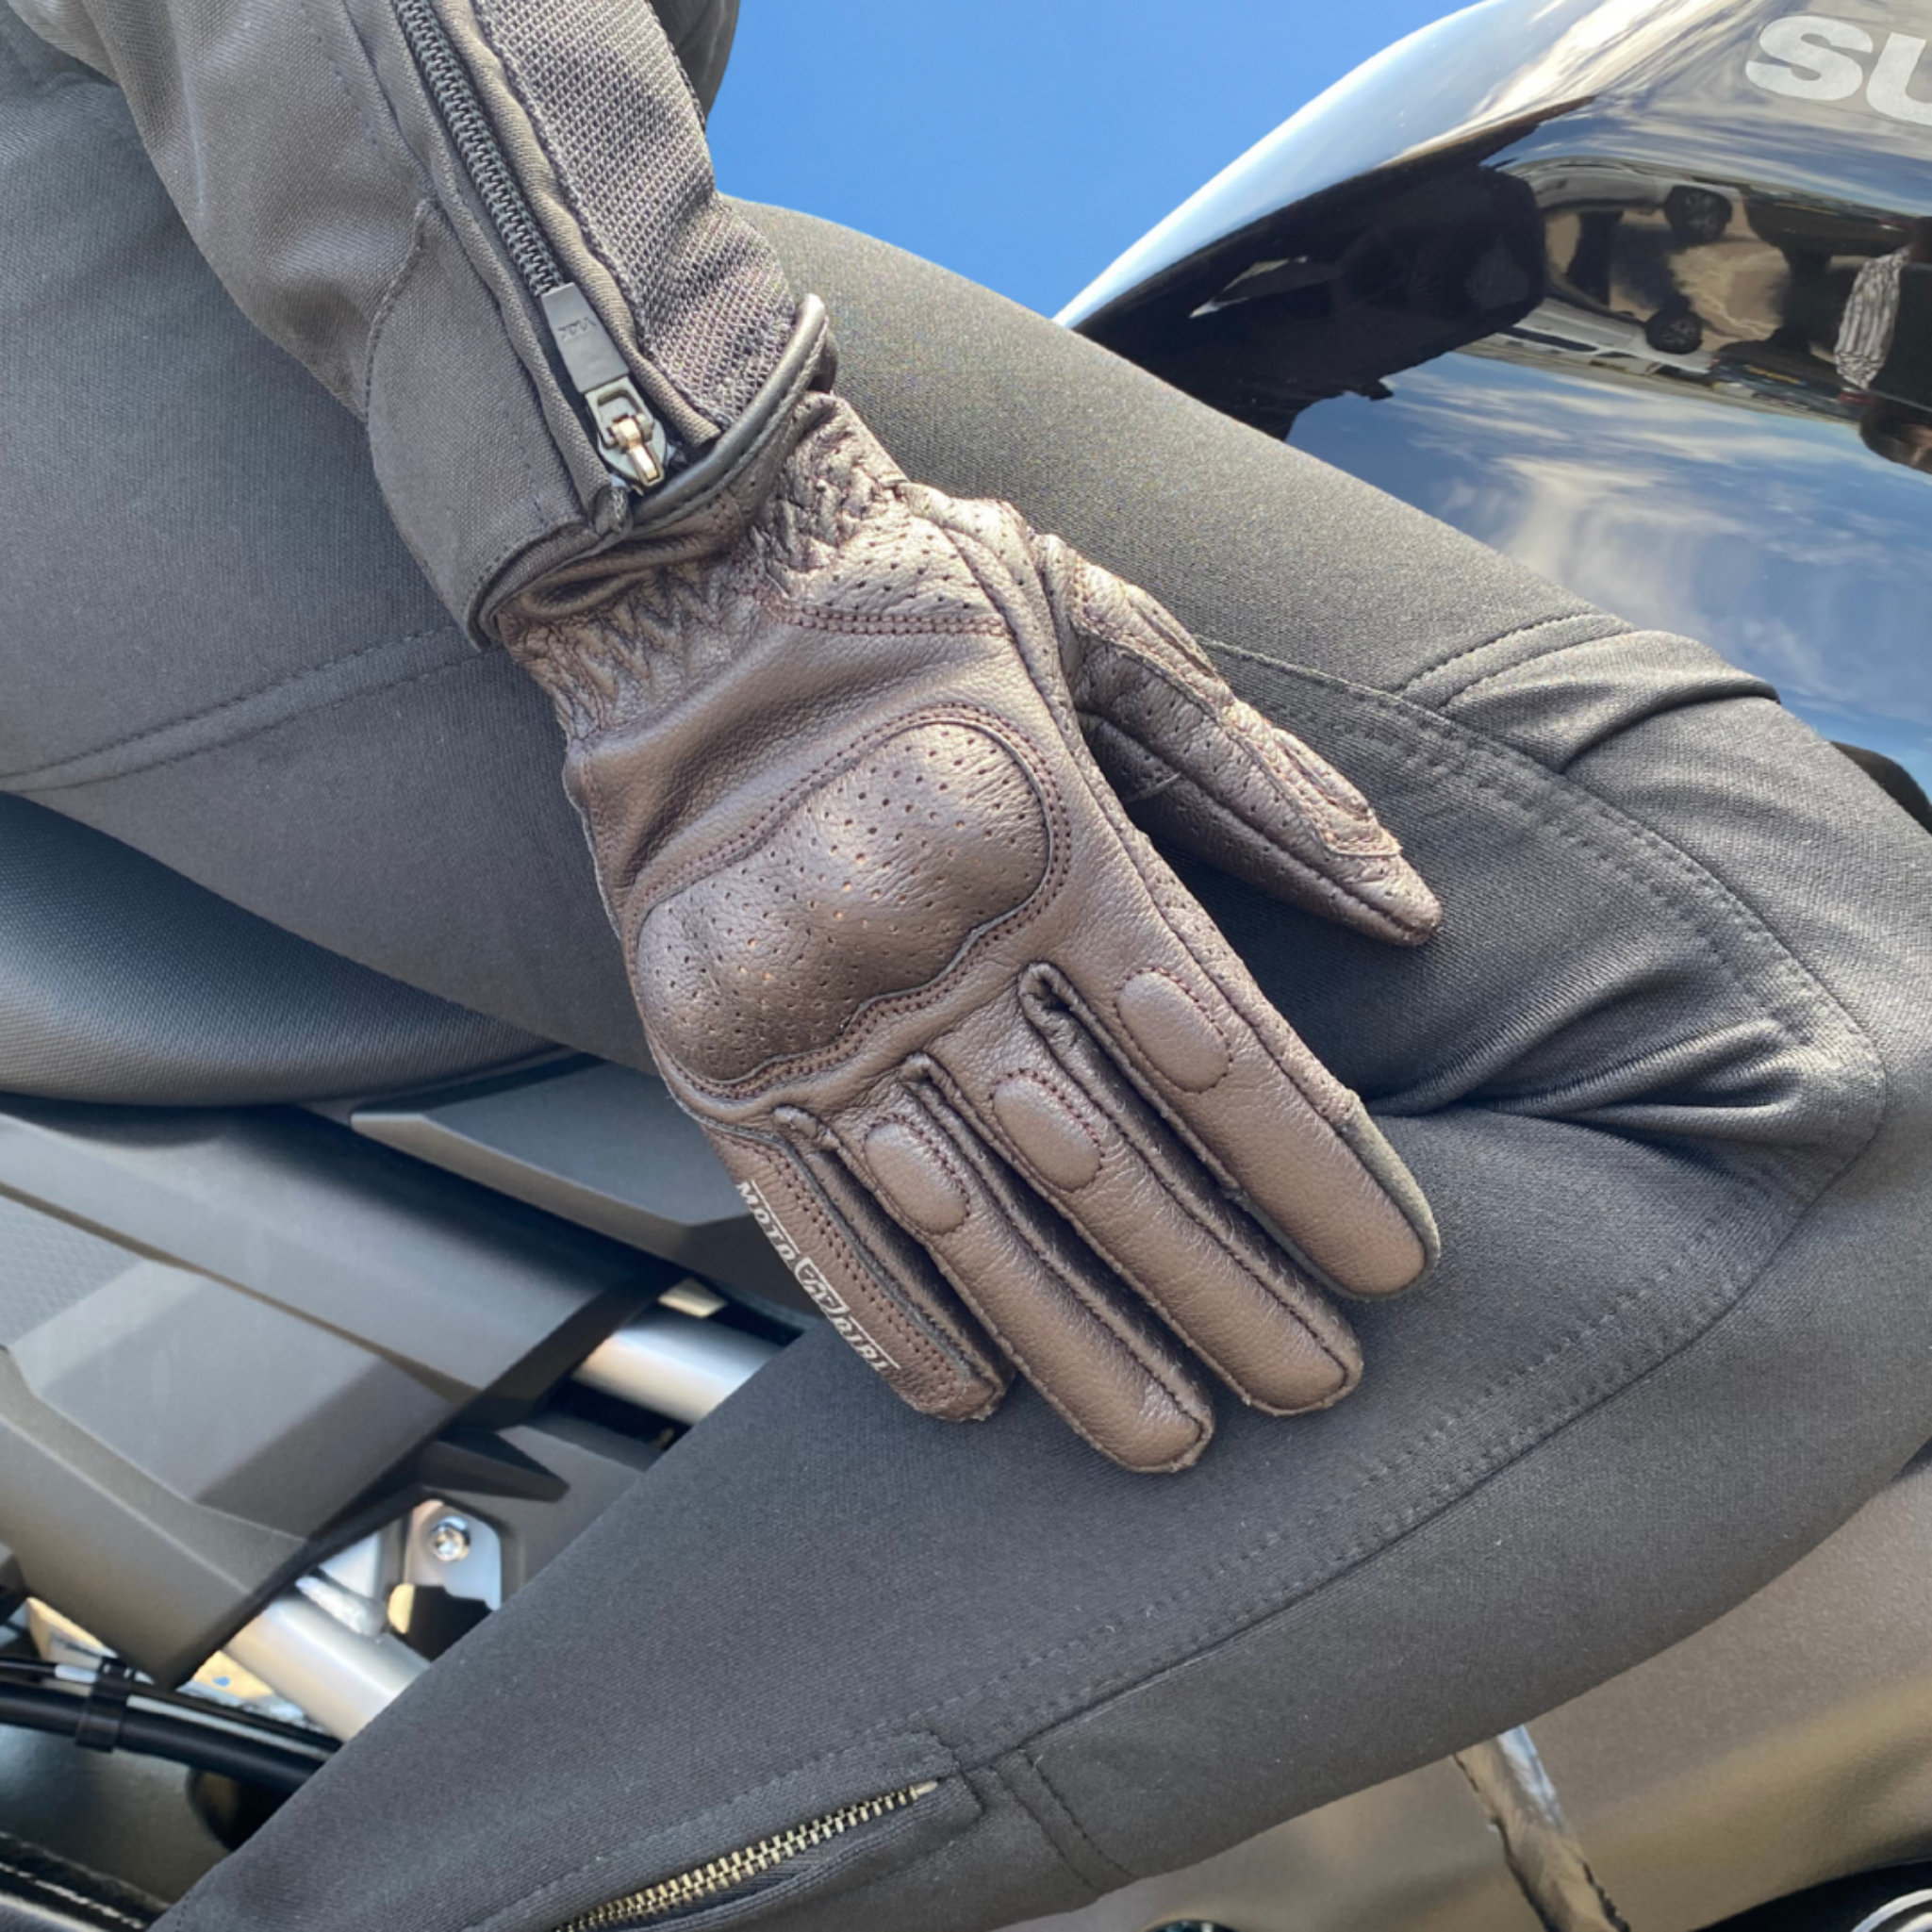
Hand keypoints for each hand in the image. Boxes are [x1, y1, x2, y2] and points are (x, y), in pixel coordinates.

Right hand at [503, 388, 1439, 1471]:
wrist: (687, 566)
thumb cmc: (922, 593)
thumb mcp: (1111, 628)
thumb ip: (1258, 777)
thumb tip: (1411, 912)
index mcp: (1055, 842)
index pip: (1217, 1052)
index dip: (1313, 1174)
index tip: (1393, 1268)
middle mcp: (940, 951)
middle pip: (1112, 1166)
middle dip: (1227, 1291)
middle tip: (1319, 1389)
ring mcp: (820, 1012)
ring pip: (970, 1223)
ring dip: (1077, 1344)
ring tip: (1171, 1442)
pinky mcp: (717, 1048)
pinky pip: (810, 1212)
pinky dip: (887, 1312)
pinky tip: (967, 1394)